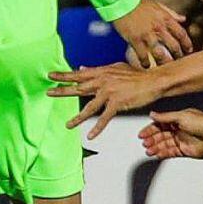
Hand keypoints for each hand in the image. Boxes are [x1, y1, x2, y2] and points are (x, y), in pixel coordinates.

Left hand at [48, 63, 168, 138]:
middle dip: (62, 91)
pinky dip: (98, 128)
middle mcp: (103, 82)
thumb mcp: (116, 68)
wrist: (154, 81)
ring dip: (78, 118)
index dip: (64, 75)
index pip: (79, 74)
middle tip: (48, 93)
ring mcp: (110, 92)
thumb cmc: (137, 75)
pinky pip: (105, 118)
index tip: (51, 75)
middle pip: (79, 88)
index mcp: (102, 73)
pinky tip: (91, 135)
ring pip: (90, 107)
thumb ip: (98, 70)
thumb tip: (82, 68)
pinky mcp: (118, 103)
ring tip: (68, 125)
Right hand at [111, 0, 193, 67]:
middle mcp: (159, 27)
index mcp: (166, 18)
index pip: (181, 33)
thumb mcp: (158, 5)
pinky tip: (146, 66)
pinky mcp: (135, 39)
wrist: (121, 1)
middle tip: (177, 61)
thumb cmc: (139, 3)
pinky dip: (145, 62)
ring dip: (163, 62)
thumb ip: (171, 14)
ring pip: (160, 53)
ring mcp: (147, 34)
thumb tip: (183, 19)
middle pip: (173, 45)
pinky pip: (142, 54)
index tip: (188, 50)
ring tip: (164, 66)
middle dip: (177, 55)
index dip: (186, 43)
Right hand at [139, 109, 202, 159]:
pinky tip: (156, 155)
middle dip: (152, 139)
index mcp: (178, 120)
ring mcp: (183, 140)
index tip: (141, 135)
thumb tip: (152, 114)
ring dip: (156, 147)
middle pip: (161, 135)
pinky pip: (171, 153)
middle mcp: (180, 130)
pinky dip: (163, 154)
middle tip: (144, 143)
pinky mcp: (186, 150)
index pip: (160, 124)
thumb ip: (165, 117)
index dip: (150, 129)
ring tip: (148, 150)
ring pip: (165, 144)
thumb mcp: (181, 117)